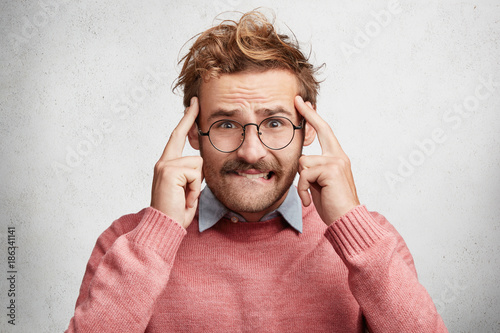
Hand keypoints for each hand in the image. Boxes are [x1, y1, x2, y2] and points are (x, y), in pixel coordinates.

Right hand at [150, 97, 202, 227]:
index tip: (193, 105)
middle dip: (190, 130)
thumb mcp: (187, 189)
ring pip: (197, 164)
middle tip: (194, 113)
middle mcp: (163, 161)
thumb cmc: (176, 211)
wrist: (164, 226)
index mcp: (166, 164)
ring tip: (186, 197)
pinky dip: (195, 188)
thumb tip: (201, 165)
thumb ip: (192, 174)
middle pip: (186, 143)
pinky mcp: (169, 170)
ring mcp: (164, 165)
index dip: (186, 120)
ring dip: (197, 184)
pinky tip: (184, 197)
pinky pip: (196, 173)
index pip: (177, 137)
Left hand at [295, 96, 359, 224]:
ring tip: (309, 195)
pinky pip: (304, 174)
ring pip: (303, 160)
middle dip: (309, 114)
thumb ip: (312, 168)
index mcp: (337, 158)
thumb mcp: (319, 183)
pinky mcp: (332, 170)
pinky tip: (309, 200)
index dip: (314, 117)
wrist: (345, 220)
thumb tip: (300, 160)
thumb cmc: (332, 205)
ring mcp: (337, 162)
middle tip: (298, 100)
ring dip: (301, 181)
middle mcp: (339, 156)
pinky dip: (302, 189)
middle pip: (321, 130)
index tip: (304, 104)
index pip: (324, 132)